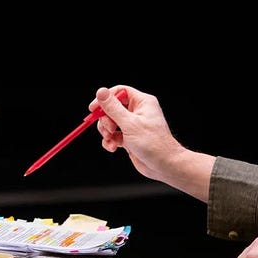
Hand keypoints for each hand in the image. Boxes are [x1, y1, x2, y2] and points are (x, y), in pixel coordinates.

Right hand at [92, 86, 214, 200]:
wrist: (163, 165)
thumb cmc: (153, 143)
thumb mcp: (130, 124)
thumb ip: (113, 108)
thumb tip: (101, 92)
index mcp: (142, 102)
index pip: (120, 91)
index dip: (106, 98)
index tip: (93, 108)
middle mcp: (138, 111)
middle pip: (112, 108)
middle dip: (106, 119)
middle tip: (109, 129)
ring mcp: (133, 125)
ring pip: (110, 122)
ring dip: (106, 131)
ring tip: (111, 139)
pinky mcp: (129, 137)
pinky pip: (113, 135)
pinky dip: (110, 141)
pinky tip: (113, 147)